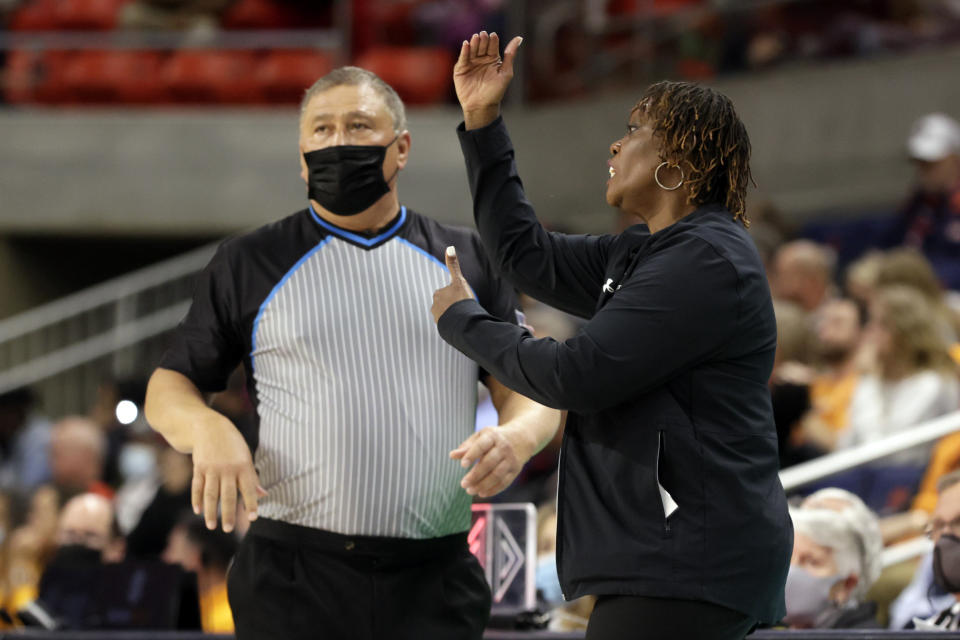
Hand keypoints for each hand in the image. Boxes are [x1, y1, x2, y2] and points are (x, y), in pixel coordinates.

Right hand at [191, 414, 266, 531]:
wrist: (210, 427)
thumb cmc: (233, 445)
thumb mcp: (246, 457)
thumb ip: (252, 478)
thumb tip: (263, 495)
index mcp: (243, 466)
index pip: (248, 488)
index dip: (251, 503)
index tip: (253, 517)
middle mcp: (228, 468)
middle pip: (227, 495)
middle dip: (228, 513)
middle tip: (228, 529)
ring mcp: (212, 468)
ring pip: (210, 493)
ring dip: (210, 511)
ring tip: (212, 526)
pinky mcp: (199, 467)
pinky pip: (197, 486)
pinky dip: (196, 499)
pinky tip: (198, 510)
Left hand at [432, 246, 474, 322]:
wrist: (464, 322)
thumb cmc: (462, 300)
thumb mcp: (459, 280)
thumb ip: (453, 265)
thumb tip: (449, 247)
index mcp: (437, 294)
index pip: (448, 292)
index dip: (457, 295)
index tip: (462, 298)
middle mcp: (434, 306)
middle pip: (448, 303)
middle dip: (455, 305)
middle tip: (464, 307)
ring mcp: (438, 318)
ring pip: (449, 314)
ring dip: (455, 315)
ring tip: (464, 317)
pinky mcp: (442, 329)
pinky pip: (449, 324)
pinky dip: (455, 324)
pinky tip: (462, 325)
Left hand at [450, 424, 535, 497]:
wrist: (521, 437)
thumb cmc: (495, 438)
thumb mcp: (481, 436)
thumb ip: (467, 447)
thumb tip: (452, 456)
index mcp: (493, 436)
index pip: (482, 446)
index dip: (472, 455)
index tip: (463, 465)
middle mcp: (504, 447)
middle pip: (489, 463)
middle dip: (475, 475)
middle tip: (463, 484)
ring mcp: (511, 459)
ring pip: (497, 475)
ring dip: (483, 485)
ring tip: (470, 490)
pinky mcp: (515, 470)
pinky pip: (504, 482)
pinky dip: (493, 490)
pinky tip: (481, 493)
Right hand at [454, 31, 522, 128]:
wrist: (481, 106)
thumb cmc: (495, 92)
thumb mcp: (506, 73)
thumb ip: (510, 55)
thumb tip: (519, 38)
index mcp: (493, 59)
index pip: (492, 45)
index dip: (493, 40)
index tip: (493, 36)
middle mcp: (481, 59)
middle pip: (482, 46)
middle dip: (483, 40)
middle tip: (483, 35)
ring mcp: (470, 63)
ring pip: (472, 50)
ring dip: (474, 43)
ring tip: (476, 37)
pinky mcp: (460, 69)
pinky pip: (462, 58)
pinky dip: (464, 51)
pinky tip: (466, 44)